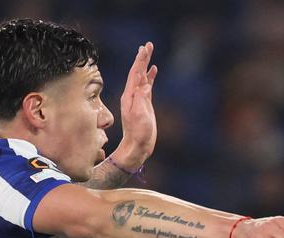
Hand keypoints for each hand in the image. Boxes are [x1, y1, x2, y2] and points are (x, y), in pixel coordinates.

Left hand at [112, 42, 157, 169]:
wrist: (138, 146)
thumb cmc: (138, 133)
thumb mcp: (139, 116)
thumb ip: (141, 99)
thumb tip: (145, 84)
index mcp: (130, 96)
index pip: (135, 73)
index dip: (140, 60)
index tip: (144, 48)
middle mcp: (132, 95)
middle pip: (137, 72)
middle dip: (142, 58)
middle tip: (148, 45)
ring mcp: (138, 99)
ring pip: (142, 77)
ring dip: (145, 64)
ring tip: (149, 52)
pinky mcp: (145, 104)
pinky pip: (147, 86)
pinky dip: (150, 76)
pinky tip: (153, 70)